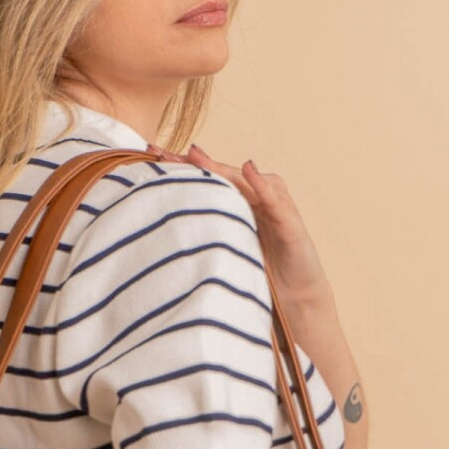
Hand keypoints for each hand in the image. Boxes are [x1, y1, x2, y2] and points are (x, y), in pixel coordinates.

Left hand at [147, 142, 330, 312]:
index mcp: (242, 201)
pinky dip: (261, 184)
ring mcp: (276, 206)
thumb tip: (163, 220)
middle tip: (163, 152)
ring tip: (195, 155)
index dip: (182, 166)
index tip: (150, 153)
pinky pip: (274, 200)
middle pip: (223, 174)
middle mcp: (259, 196)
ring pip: (245, 181)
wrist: (297, 296)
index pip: (209, 177)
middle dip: (192, 162)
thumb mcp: (226, 247)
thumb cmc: (260, 270)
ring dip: (220, 168)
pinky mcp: (291, 223)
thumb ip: (205, 230)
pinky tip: (248, 170)